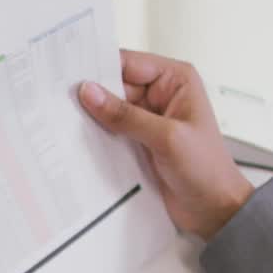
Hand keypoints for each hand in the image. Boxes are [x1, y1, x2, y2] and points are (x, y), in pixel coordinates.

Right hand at [79, 50, 254, 239]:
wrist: (213, 209)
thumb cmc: (206, 169)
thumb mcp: (166, 138)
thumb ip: (126, 115)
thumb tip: (91, 92)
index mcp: (175, 80)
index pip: (128, 63)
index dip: (99, 67)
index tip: (69, 75)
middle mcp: (159, 95)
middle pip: (114, 85)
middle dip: (91, 95)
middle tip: (59, 100)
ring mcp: (147, 119)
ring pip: (108, 110)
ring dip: (91, 118)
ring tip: (63, 121)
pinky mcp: (137, 141)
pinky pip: (110, 132)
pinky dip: (95, 136)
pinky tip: (77, 140)